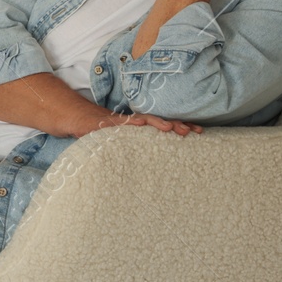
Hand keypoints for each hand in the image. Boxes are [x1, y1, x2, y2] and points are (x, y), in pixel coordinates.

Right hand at [77, 112, 201, 136]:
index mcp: (142, 126)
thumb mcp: (127, 141)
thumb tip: (162, 161)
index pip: (166, 125)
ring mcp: (122, 121)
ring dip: (157, 122)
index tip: (199, 131)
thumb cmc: (106, 133)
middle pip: (160, 121)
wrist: (81, 120)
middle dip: (176, 124)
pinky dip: (129, 122)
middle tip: (192, 131)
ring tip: (170, 127)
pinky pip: (119, 123)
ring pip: (143, 120)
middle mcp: (135, 121)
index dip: (182, 126)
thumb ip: (142, 146)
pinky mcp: (107, 123)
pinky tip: (137, 123)